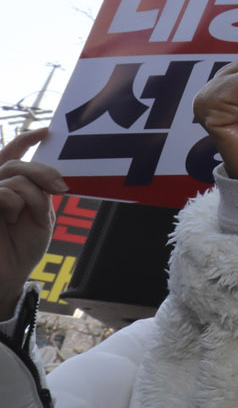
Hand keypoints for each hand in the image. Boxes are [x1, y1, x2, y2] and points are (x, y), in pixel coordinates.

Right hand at [0, 129, 62, 303]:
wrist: (6, 276)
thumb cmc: (22, 248)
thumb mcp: (40, 216)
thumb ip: (41, 193)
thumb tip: (50, 178)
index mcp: (8, 188)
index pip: (11, 157)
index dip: (24, 141)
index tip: (46, 131)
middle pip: (17, 165)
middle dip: (44, 172)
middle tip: (61, 188)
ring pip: (13, 177)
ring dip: (32, 195)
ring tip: (28, 216)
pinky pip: (1, 190)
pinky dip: (15, 202)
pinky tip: (15, 217)